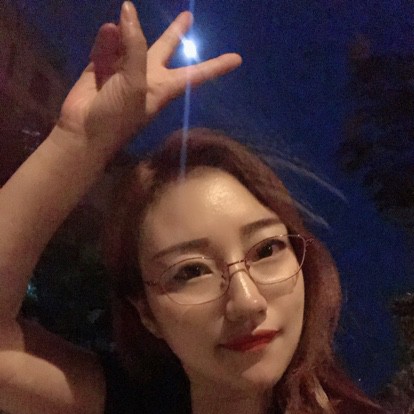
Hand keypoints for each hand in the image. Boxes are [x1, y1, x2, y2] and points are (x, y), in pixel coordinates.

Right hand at [58, 1, 241, 153]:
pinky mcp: (101, 69)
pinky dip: (106, 41)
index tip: (237, 59)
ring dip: (127, 32)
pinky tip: (107, 31)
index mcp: (164, 87)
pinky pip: (106, 48)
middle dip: (175, 33)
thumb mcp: (134, 82)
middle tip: (189, 17)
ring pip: (130, 43)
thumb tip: (127, 11)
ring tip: (124, 15)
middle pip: (165, 50)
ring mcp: (124, 72)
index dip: (216, 66)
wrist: (83, 132)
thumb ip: (134, 46)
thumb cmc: (118, 115)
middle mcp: (148, 78)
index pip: (196, 74)